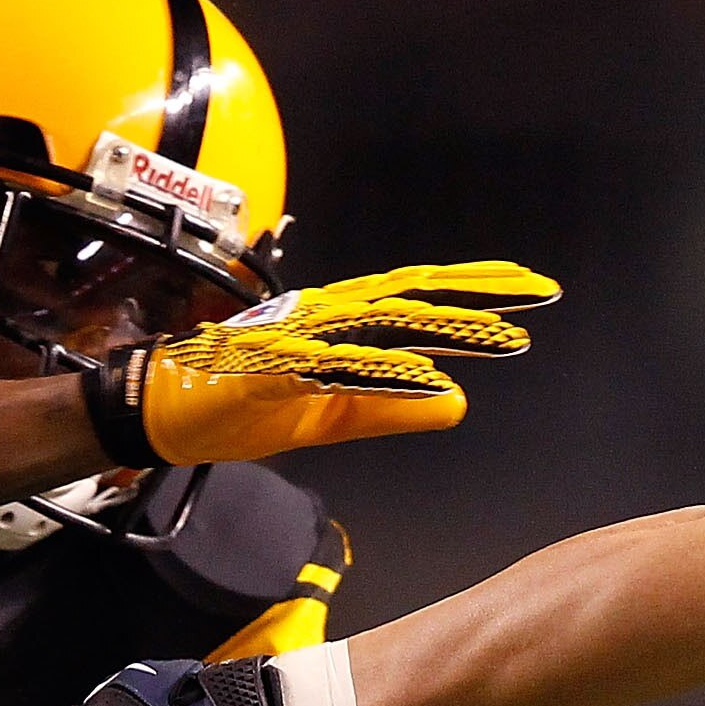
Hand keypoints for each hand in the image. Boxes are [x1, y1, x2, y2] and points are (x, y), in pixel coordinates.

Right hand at [82, 260, 559, 466]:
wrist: (163, 414)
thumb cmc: (241, 407)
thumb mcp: (331, 415)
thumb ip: (390, 407)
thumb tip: (456, 402)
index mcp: (339, 322)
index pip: (419, 298)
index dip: (474, 290)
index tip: (531, 292)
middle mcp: (325, 316)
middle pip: (414, 294)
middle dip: (479, 291)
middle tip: (541, 291)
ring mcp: (299, 336)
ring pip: (385, 322)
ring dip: (446, 328)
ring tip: (505, 335)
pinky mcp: (273, 367)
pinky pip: (336, 368)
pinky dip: (383, 372)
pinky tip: (428, 377)